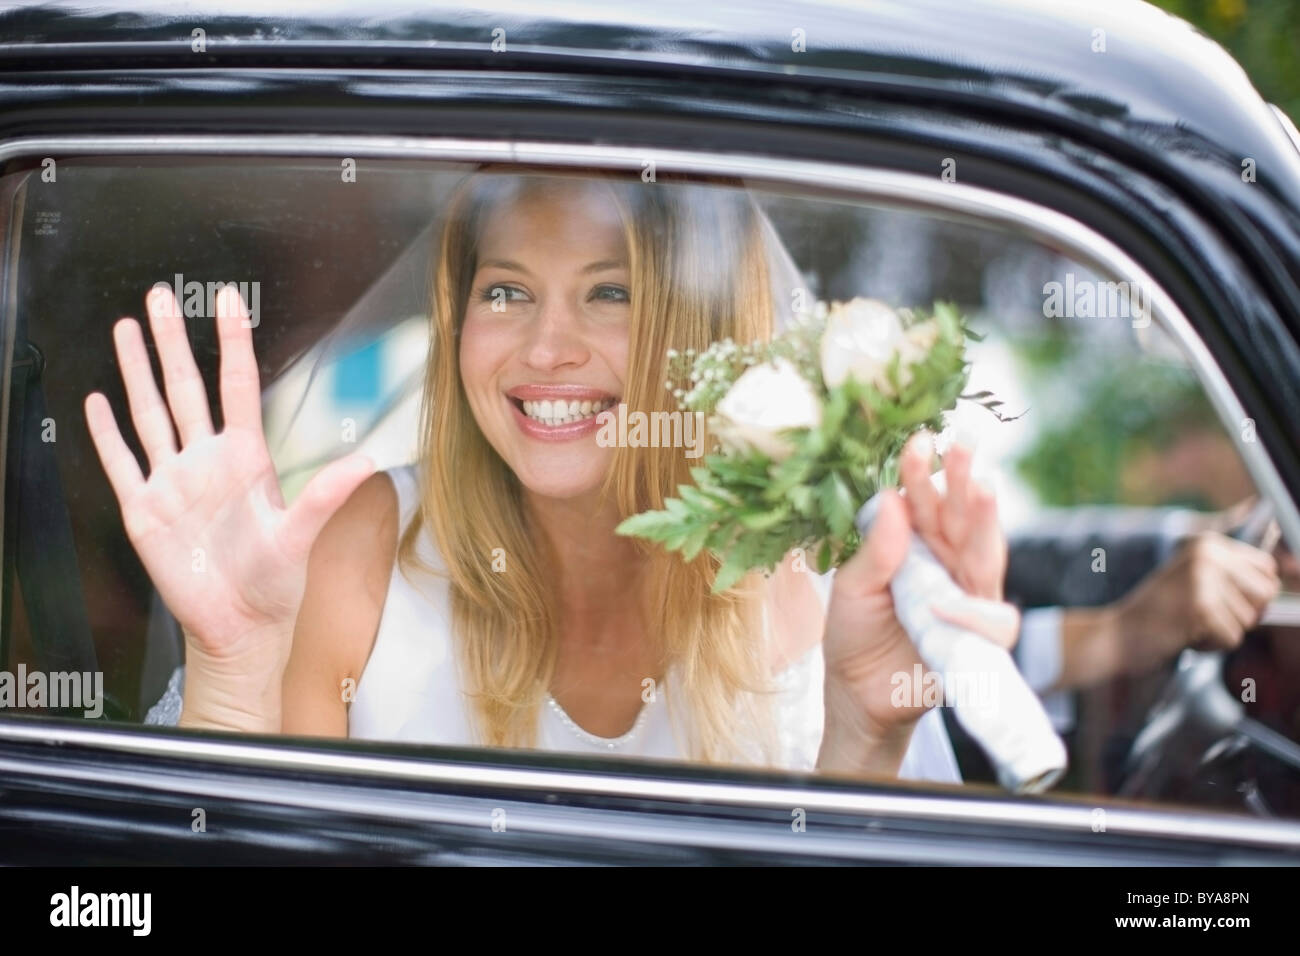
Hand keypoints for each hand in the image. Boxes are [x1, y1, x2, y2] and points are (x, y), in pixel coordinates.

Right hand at [84, 286, 373, 728]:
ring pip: (149, 413)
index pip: (238, 386)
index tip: (229, 300)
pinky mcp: (143, 509)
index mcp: (246, 458)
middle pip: (184, 387)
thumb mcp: (300, 536)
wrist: (237, 627)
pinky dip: (106, 433)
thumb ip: (325, 496)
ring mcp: (172, 481)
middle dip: (171, 340)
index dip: (233, 342)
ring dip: (136, 371)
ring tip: (126, 328)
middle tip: (160, 294)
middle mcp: (206, 460)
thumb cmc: (275, 583)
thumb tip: (366, 461)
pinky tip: (96, 400)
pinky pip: (121, 462)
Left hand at [818, 432, 1019, 774]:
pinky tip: (942, 603)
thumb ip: (874, 551)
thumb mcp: (851, 589)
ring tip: (982, 487)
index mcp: (914, 541)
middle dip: (965, 477)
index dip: (923, 471)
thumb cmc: (853, 634)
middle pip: (964, 513)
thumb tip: (891, 499)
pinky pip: (993, 617)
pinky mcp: (980, 634)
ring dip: (987, 519)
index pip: (924, 498)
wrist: (859, 695)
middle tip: (964, 444)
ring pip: (989, 551)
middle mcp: (947, 559)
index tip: (919, 440)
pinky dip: (971, 610)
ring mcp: (967, 593)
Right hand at [1108, 531, 1279, 671]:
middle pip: (1265, 594)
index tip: (1223, 603)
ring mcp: (1203, 580)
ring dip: (1221, 631)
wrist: (1117, 635)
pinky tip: (1183, 635)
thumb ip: (1233, 576)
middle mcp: (1207, 555)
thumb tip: (1281, 579)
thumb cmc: (1158, 613)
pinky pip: (1232, 639)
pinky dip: (1210, 646)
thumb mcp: (1195, 580)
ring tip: (1188, 623)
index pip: (1267, 569)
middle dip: (1241, 614)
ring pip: (1249, 620)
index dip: (1252, 595)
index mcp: (1207, 543)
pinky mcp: (1200, 608)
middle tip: (1203, 615)